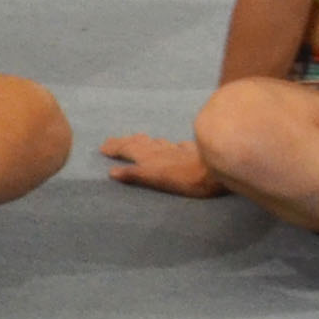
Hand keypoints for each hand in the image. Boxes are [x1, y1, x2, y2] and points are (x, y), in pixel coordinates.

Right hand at [99, 134, 226, 197]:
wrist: (215, 170)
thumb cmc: (183, 178)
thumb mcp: (154, 178)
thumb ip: (134, 174)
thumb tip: (112, 172)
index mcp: (149, 155)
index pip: (127, 148)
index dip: (115, 147)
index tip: (103, 147)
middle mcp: (160, 149)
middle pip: (139, 142)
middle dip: (125, 142)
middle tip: (115, 141)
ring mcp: (177, 149)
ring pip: (156, 142)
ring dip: (144, 141)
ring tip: (138, 140)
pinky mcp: (192, 151)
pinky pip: (177, 146)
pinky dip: (170, 146)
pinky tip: (175, 146)